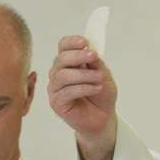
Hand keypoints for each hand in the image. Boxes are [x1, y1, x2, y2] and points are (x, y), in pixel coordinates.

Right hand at [47, 35, 118, 158]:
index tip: (85, 42)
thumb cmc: (101, 95)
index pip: (63, 46)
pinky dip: (84, 88)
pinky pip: (66, 92)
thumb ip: (95, 63)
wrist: (103, 117)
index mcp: (68, 62)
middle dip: (78, 56)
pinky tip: (96, 88)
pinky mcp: (57, 103)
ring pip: (63, 75)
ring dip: (84, 75)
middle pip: (61, 59)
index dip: (71, 42)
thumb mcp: (103, 75)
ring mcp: (55, 88)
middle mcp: (58, 73)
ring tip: (99, 79)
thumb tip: (90, 51)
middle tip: (94, 57)